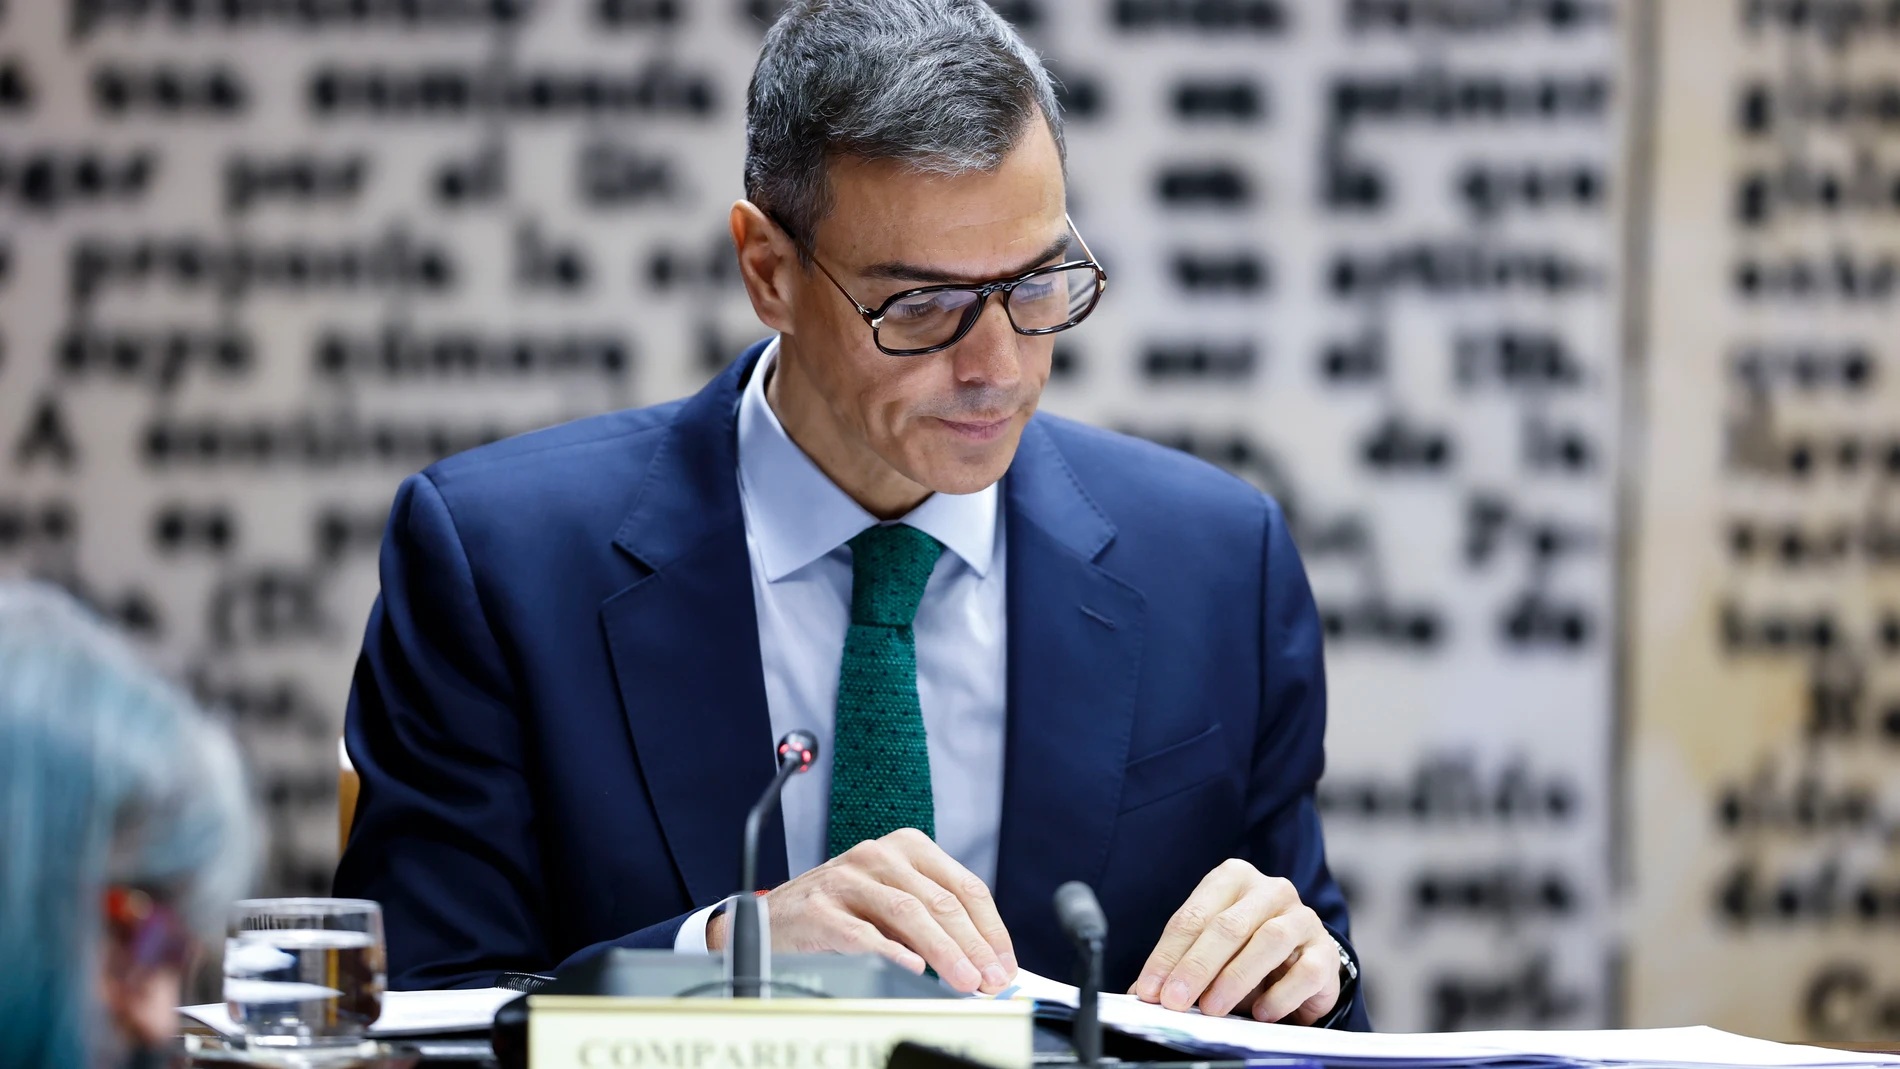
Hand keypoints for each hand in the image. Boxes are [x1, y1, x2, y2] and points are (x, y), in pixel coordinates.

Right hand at [705, 828, 1016, 994]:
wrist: (774, 919)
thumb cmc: (842, 911)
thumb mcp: (892, 903)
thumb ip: (933, 922)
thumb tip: (983, 962)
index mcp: (907, 848)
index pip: (964, 886)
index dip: (990, 929)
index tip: (1004, 964)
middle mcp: (879, 855)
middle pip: (940, 900)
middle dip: (973, 945)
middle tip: (990, 980)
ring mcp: (847, 879)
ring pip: (908, 913)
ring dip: (943, 951)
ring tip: (963, 982)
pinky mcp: (820, 908)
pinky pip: (862, 932)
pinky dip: (891, 951)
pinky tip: (913, 969)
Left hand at [1130, 859, 1340, 1023]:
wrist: (1300, 962)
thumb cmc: (1246, 951)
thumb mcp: (1209, 951)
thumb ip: (1179, 965)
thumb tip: (1143, 993)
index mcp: (1232, 879)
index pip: (1192, 916)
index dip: (1167, 956)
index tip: (1150, 990)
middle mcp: (1270, 890)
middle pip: (1228, 926)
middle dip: (1197, 967)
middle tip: (1176, 1001)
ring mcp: (1302, 917)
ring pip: (1269, 940)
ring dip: (1236, 978)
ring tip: (1212, 1008)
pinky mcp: (1326, 951)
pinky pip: (1305, 971)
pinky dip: (1280, 995)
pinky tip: (1260, 1013)